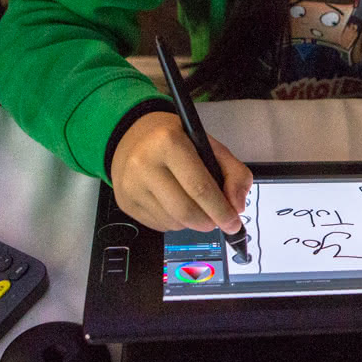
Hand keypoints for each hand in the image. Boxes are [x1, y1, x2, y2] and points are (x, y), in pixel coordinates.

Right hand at [109, 112, 253, 231]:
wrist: (133, 136)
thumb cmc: (178, 141)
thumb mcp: (210, 145)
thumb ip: (234, 173)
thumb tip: (237, 206)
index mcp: (169, 143)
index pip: (200, 187)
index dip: (221, 210)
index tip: (234, 223)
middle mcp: (144, 164)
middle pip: (185, 211)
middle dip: (209, 222)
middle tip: (218, 221)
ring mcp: (131, 185)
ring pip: (173, 222)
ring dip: (192, 222)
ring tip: (194, 204)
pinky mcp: (125, 203)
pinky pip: (160, 225)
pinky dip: (176, 222)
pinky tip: (175, 204)